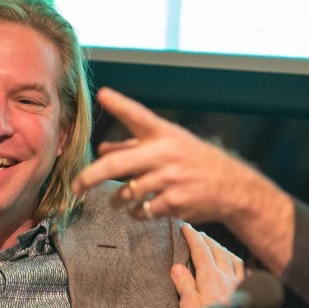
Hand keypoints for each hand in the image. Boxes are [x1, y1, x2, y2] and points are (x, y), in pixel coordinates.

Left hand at [72, 88, 295, 271]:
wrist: (232, 187)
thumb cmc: (196, 162)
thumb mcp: (170, 146)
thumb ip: (134, 147)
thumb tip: (102, 149)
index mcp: (164, 134)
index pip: (139, 116)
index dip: (120, 104)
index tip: (103, 94)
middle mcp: (165, 154)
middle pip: (118, 164)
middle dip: (91, 177)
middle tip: (76, 187)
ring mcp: (170, 179)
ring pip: (128, 193)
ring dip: (117, 200)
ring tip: (117, 201)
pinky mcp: (175, 202)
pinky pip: (143, 210)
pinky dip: (137, 213)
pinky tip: (142, 210)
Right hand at [171, 223, 245, 307]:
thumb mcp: (189, 307)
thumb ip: (184, 284)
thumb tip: (176, 266)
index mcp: (210, 277)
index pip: (200, 251)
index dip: (192, 237)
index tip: (185, 226)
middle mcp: (226, 276)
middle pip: (217, 250)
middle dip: (207, 239)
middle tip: (198, 233)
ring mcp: (239, 283)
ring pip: (232, 257)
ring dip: (222, 248)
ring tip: (215, 245)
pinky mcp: (247, 293)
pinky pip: (244, 270)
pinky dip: (238, 261)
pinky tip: (238, 264)